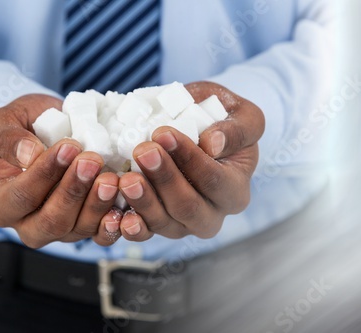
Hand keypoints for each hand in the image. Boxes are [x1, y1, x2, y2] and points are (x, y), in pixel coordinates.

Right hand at [0, 94, 124, 247]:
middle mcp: (29, 224)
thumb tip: (29, 155)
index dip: (45, 173)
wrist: (53, 130)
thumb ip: (7, 138)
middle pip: (51, 222)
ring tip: (111, 177)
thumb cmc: (24, 128)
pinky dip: (114, 222)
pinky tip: (124, 204)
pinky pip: (102, 234)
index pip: (21, 197)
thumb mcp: (3, 123)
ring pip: (79, 228)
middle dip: (73, 192)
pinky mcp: (88, 228)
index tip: (69, 147)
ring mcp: (62, 230)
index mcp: (1, 204)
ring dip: (97, 203)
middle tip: (92, 161)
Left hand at [117, 82, 264, 240]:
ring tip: (126, 178)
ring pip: (164, 223)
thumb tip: (213, 145)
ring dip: (143, 201)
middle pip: (188, 207)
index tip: (164, 133)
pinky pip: (144, 233)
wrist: (195, 127)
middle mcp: (213, 215)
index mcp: (236, 191)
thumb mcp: (242, 115)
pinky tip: (118, 214)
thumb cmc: (220, 119)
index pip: (214, 180)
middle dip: (164, 179)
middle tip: (143, 151)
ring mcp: (183, 224)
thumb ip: (237, 130)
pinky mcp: (158, 226)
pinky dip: (130, 226)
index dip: (189, 159)